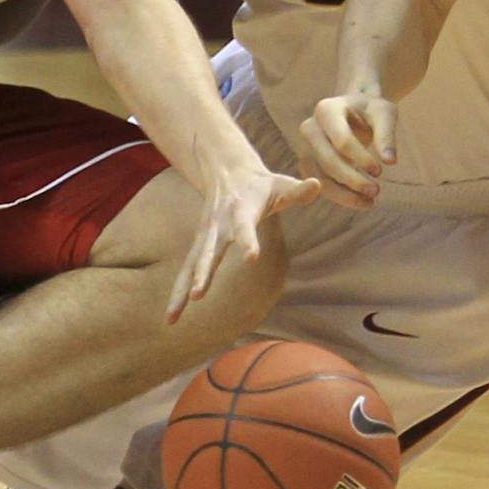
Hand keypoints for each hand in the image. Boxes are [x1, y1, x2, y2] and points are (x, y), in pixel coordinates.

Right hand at [168, 165, 320, 320]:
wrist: (227, 170)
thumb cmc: (261, 184)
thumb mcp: (281, 184)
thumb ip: (298, 190)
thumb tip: (317, 185)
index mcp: (241, 211)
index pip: (245, 228)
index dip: (248, 241)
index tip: (251, 258)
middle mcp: (218, 225)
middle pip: (210, 252)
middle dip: (203, 273)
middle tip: (197, 294)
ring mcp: (205, 236)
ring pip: (191, 266)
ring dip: (181, 291)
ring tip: (171, 318)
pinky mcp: (199, 244)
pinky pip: (185, 271)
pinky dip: (177, 294)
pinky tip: (171, 318)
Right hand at [298, 93, 395, 204]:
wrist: (356, 111)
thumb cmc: (371, 111)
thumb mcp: (384, 114)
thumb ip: (386, 135)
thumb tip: (390, 161)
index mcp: (326, 110)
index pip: (342, 140)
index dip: (361, 158)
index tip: (380, 171)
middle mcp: (310, 128)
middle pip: (328, 161)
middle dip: (352, 180)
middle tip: (376, 191)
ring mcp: (305, 147)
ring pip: (320, 177)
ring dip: (345, 194)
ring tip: (370, 202)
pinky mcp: (308, 163)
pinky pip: (321, 185)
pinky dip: (341, 196)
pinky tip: (362, 202)